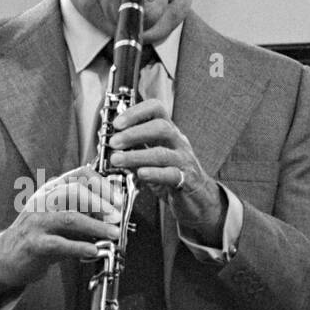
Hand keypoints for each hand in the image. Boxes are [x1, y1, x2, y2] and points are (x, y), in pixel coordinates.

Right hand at [0, 165, 123, 297]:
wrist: (7, 257)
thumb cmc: (38, 236)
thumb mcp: (61, 218)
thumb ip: (84, 214)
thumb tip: (114, 216)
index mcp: (51, 190)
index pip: (80, 174)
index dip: (102, 184)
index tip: (118, 199)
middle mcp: (43, 201)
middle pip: (75, 191)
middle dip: (102, 203)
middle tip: (117, 216)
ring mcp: (37, 222)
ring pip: (70, 217)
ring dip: (96, 225)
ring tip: (112, 233)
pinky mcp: (34, 244)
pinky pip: (60, 244)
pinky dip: (79, 247)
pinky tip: (93, 250)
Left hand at [109, 99, 224, 246]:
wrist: (198, 199)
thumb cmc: (173, 175)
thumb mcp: (152, 159)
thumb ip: (134, 151)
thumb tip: (111, 146)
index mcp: (169, 133)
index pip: (156, 110)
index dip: (136, 112)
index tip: (117, 123)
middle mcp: (178, 143)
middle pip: (161, 127)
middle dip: (134, 133)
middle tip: (114, 142)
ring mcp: (184, 161)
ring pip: (162, 153)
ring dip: (136, 155)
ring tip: (117, 160)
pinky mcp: (186, 180)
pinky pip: (171, 174)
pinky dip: (154, 173)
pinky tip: (140, 173)